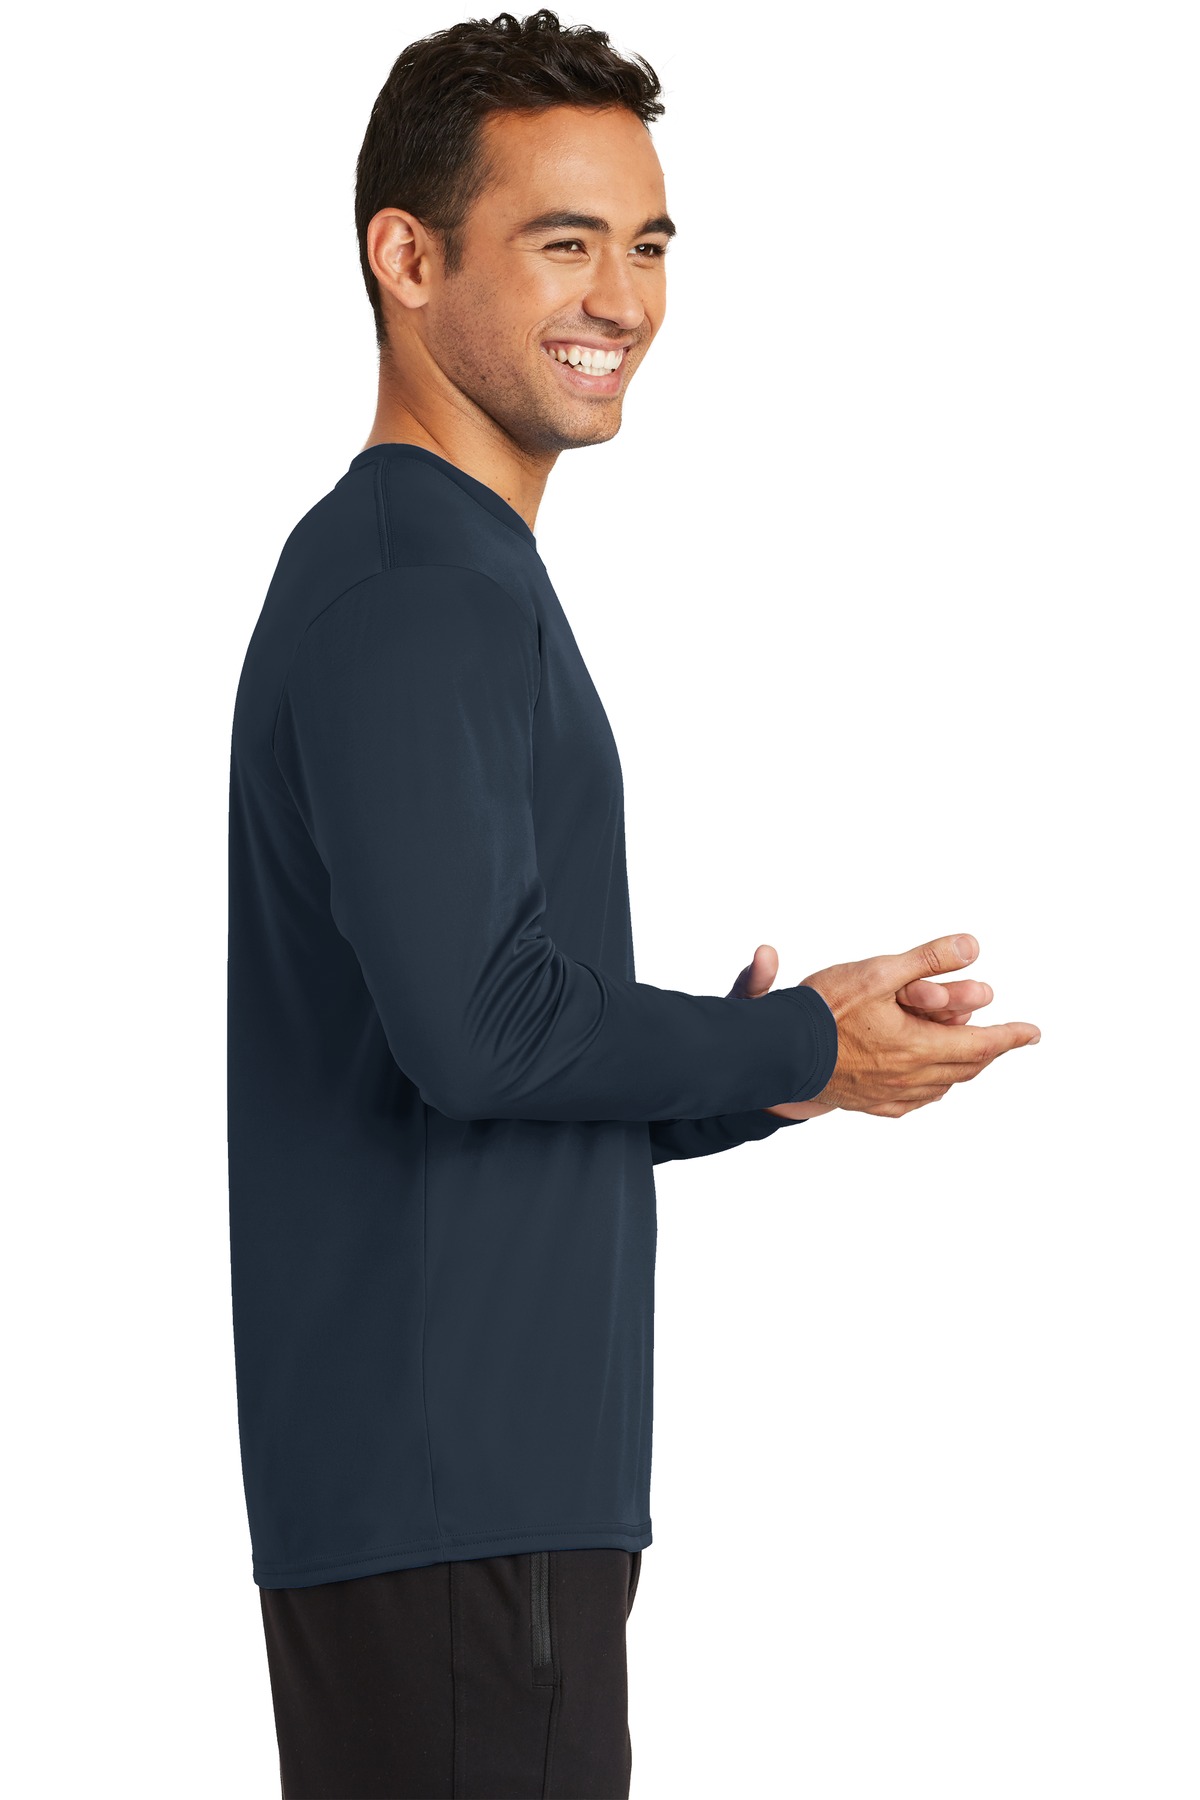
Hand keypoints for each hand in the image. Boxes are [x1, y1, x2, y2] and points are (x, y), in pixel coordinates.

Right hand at [728, 937, 1035, 1120]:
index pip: (982, 1043)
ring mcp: (889, 1095)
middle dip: (988, 1051)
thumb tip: (973, 946)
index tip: (1033, 1033)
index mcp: (920, 1046)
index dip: (1011, 1037)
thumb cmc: (824, 1009)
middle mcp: (911, 1077)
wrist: (779, 1053)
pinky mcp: (869, 1103)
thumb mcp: (879, 972)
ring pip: (941, 1086)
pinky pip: (912, 1102)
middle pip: (965, 1067)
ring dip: (961, 1069)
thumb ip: (928, 958)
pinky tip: (926, 1084)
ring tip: (968, 1055)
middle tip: (1003, 1040)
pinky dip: (931, 1088)